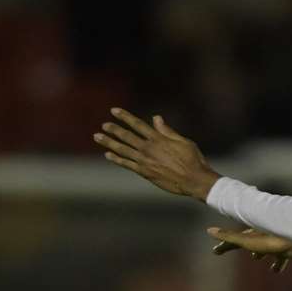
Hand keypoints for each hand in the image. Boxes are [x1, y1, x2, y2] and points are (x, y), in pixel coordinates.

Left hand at [95, 109, 219, 200]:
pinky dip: (116, 159)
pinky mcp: (144, 172)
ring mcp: (145, 161)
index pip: (138, 124)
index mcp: (158, 139)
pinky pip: (126, 164)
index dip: (125, 117)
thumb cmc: (193, 159)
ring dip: (109, 142)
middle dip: (114, 129)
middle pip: (126, 136)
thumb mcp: (183, 141)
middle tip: (103, 125)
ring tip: (98, 136)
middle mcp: (149, 148)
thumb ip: (167, 131)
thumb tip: (156, 118)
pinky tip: (108, 155)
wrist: (194, 180)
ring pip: (122, 149)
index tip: (114, 111)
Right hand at [207, 227, 291, 272]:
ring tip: (255, 257)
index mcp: (253, 234)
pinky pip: (281, 256)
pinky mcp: (287, 248)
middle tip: (233, 248)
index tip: (216, 251)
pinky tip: (276, 270)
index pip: (235, 240)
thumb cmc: (272, 239)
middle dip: (242, 244)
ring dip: (260, 252)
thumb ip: (229, 236)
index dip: (225, 245)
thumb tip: (208, 230)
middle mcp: (264, 237)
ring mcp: (276, 242)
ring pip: (266, 248)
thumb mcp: (247, 240)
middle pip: (250, 241)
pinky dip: (277, 263)